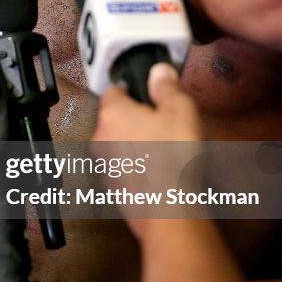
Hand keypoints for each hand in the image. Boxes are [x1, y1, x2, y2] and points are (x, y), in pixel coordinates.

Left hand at [93, 63, 203, 239]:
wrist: (168, 209)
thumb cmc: (172, 158)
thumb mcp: (180, 110)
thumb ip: (167, 87)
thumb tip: (160, 72)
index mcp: (113, 113)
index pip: (114, 90)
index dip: (133, 90)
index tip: (149, 94)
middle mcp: (101, 138)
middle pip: (115, 120)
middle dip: (136, 119)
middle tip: (163, 123)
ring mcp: (104, 167)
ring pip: (118, 146)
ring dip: (135, 145)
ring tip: (165, 150)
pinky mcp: (113, 190)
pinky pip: (124, 171)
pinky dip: (138, 169)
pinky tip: (160, 173)